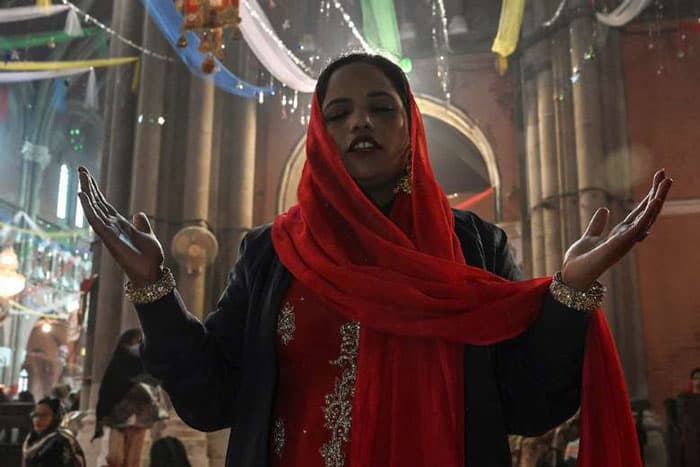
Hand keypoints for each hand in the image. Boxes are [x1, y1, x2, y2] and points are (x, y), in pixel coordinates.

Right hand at [77, 167, 164, 287]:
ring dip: (87, 193)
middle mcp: (111, 226)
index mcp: (120, 224)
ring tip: (82, 176)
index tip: (88, 176)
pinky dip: (88, 208)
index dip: (96, 191)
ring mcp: (108, 231)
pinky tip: (82, 195)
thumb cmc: (150, 257)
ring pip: (93, 209)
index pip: (104, 204)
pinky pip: (95, 220)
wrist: (151, 272)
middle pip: (97, 203)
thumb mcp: (148, 235)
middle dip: (89, 186)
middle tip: (81, 169)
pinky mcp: (108, 237)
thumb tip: (138, 214)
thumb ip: (141, 224)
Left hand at [561, 169, 672, 289]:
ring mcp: (627, 239)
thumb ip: (597, 224)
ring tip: (667, 181)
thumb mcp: (590, 236)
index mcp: (621, 233)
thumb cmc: (581, 260)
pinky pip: (640, 226)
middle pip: (648, 211)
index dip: (648, 197)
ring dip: (658, 198)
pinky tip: (656, 199)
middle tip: (666, 174)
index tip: (657, 180)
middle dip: (658, 193)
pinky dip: (649, 213)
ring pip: (649, 216)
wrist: (572, 273)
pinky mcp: (623, 243)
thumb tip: (604, 209)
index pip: (639, 212)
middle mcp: (628, 236)